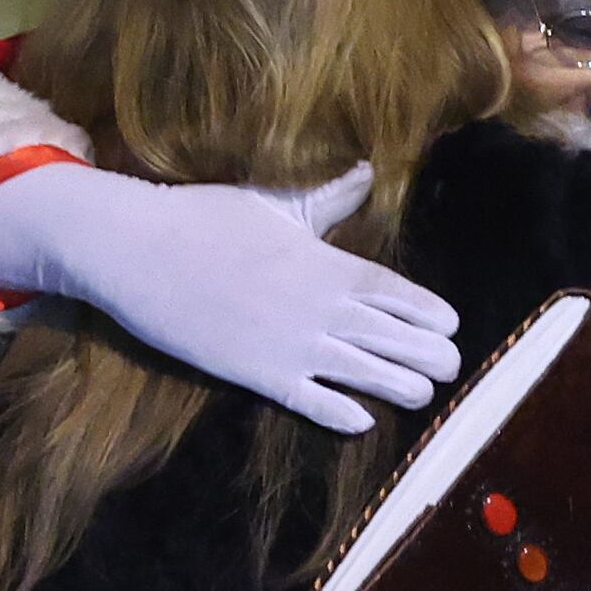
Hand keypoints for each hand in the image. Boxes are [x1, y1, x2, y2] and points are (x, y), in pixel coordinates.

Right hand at [0, 161, 461, 432]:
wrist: (137, 250)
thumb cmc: (202, 217)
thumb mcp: (272, 200)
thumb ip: (325, 196)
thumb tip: (365, 169)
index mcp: (323, 261)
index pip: (392, 291)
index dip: (427, 312)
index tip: (453, 325)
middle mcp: (316, 305)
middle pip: (390, 336)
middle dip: (427, 354)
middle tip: (453, 368)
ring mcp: (288, 342)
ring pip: (362, 372)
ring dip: (399, 386)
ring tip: (424, 394)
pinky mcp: (255, 372)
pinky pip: (310, 400)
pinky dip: (340, 413)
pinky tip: (363, 421)